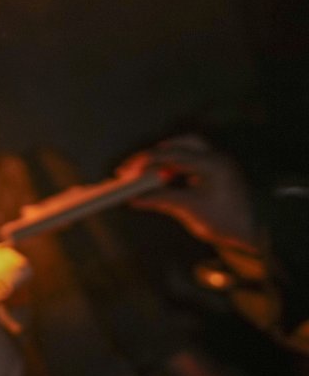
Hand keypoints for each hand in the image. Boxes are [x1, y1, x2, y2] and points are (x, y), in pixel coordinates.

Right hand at [117, 135, 257, 251]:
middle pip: (181, 143)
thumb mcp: (189, 210)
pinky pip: (193, 159)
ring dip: (166, 156)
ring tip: (146, 170)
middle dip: (155, 153)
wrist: (250, 232)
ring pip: (188, 148)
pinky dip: (175, 164)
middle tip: (134, 167)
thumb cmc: (224, 221)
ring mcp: (219, 163)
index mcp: (212, 164)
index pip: (172, 155)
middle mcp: (216, 158)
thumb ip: (161, 199)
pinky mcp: (218, 171)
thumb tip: (133, 198)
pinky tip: (164, 176)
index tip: (126, 173)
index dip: (145, 163)